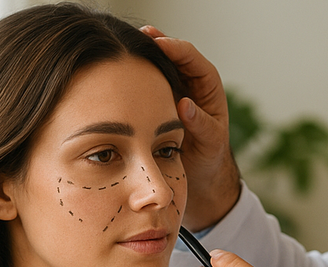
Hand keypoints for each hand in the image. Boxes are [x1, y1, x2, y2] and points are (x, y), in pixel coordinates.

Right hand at [141, 26, 241, 230]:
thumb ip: (200, 124)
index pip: (193, 59)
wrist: (199, 171)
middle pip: (173, 53)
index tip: (160, 43)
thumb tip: (184, 104)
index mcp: (208, 87)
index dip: (176, 48)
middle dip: (156, 42)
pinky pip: (147, 79)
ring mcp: (173, 87)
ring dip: (143, 53)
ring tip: (124, 45)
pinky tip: (118, 69)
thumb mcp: (210, 141)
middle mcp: (191, 82)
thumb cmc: (209, 156)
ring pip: (158, 63)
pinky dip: (135, 73)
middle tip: (137, 35)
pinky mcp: (158, 99)